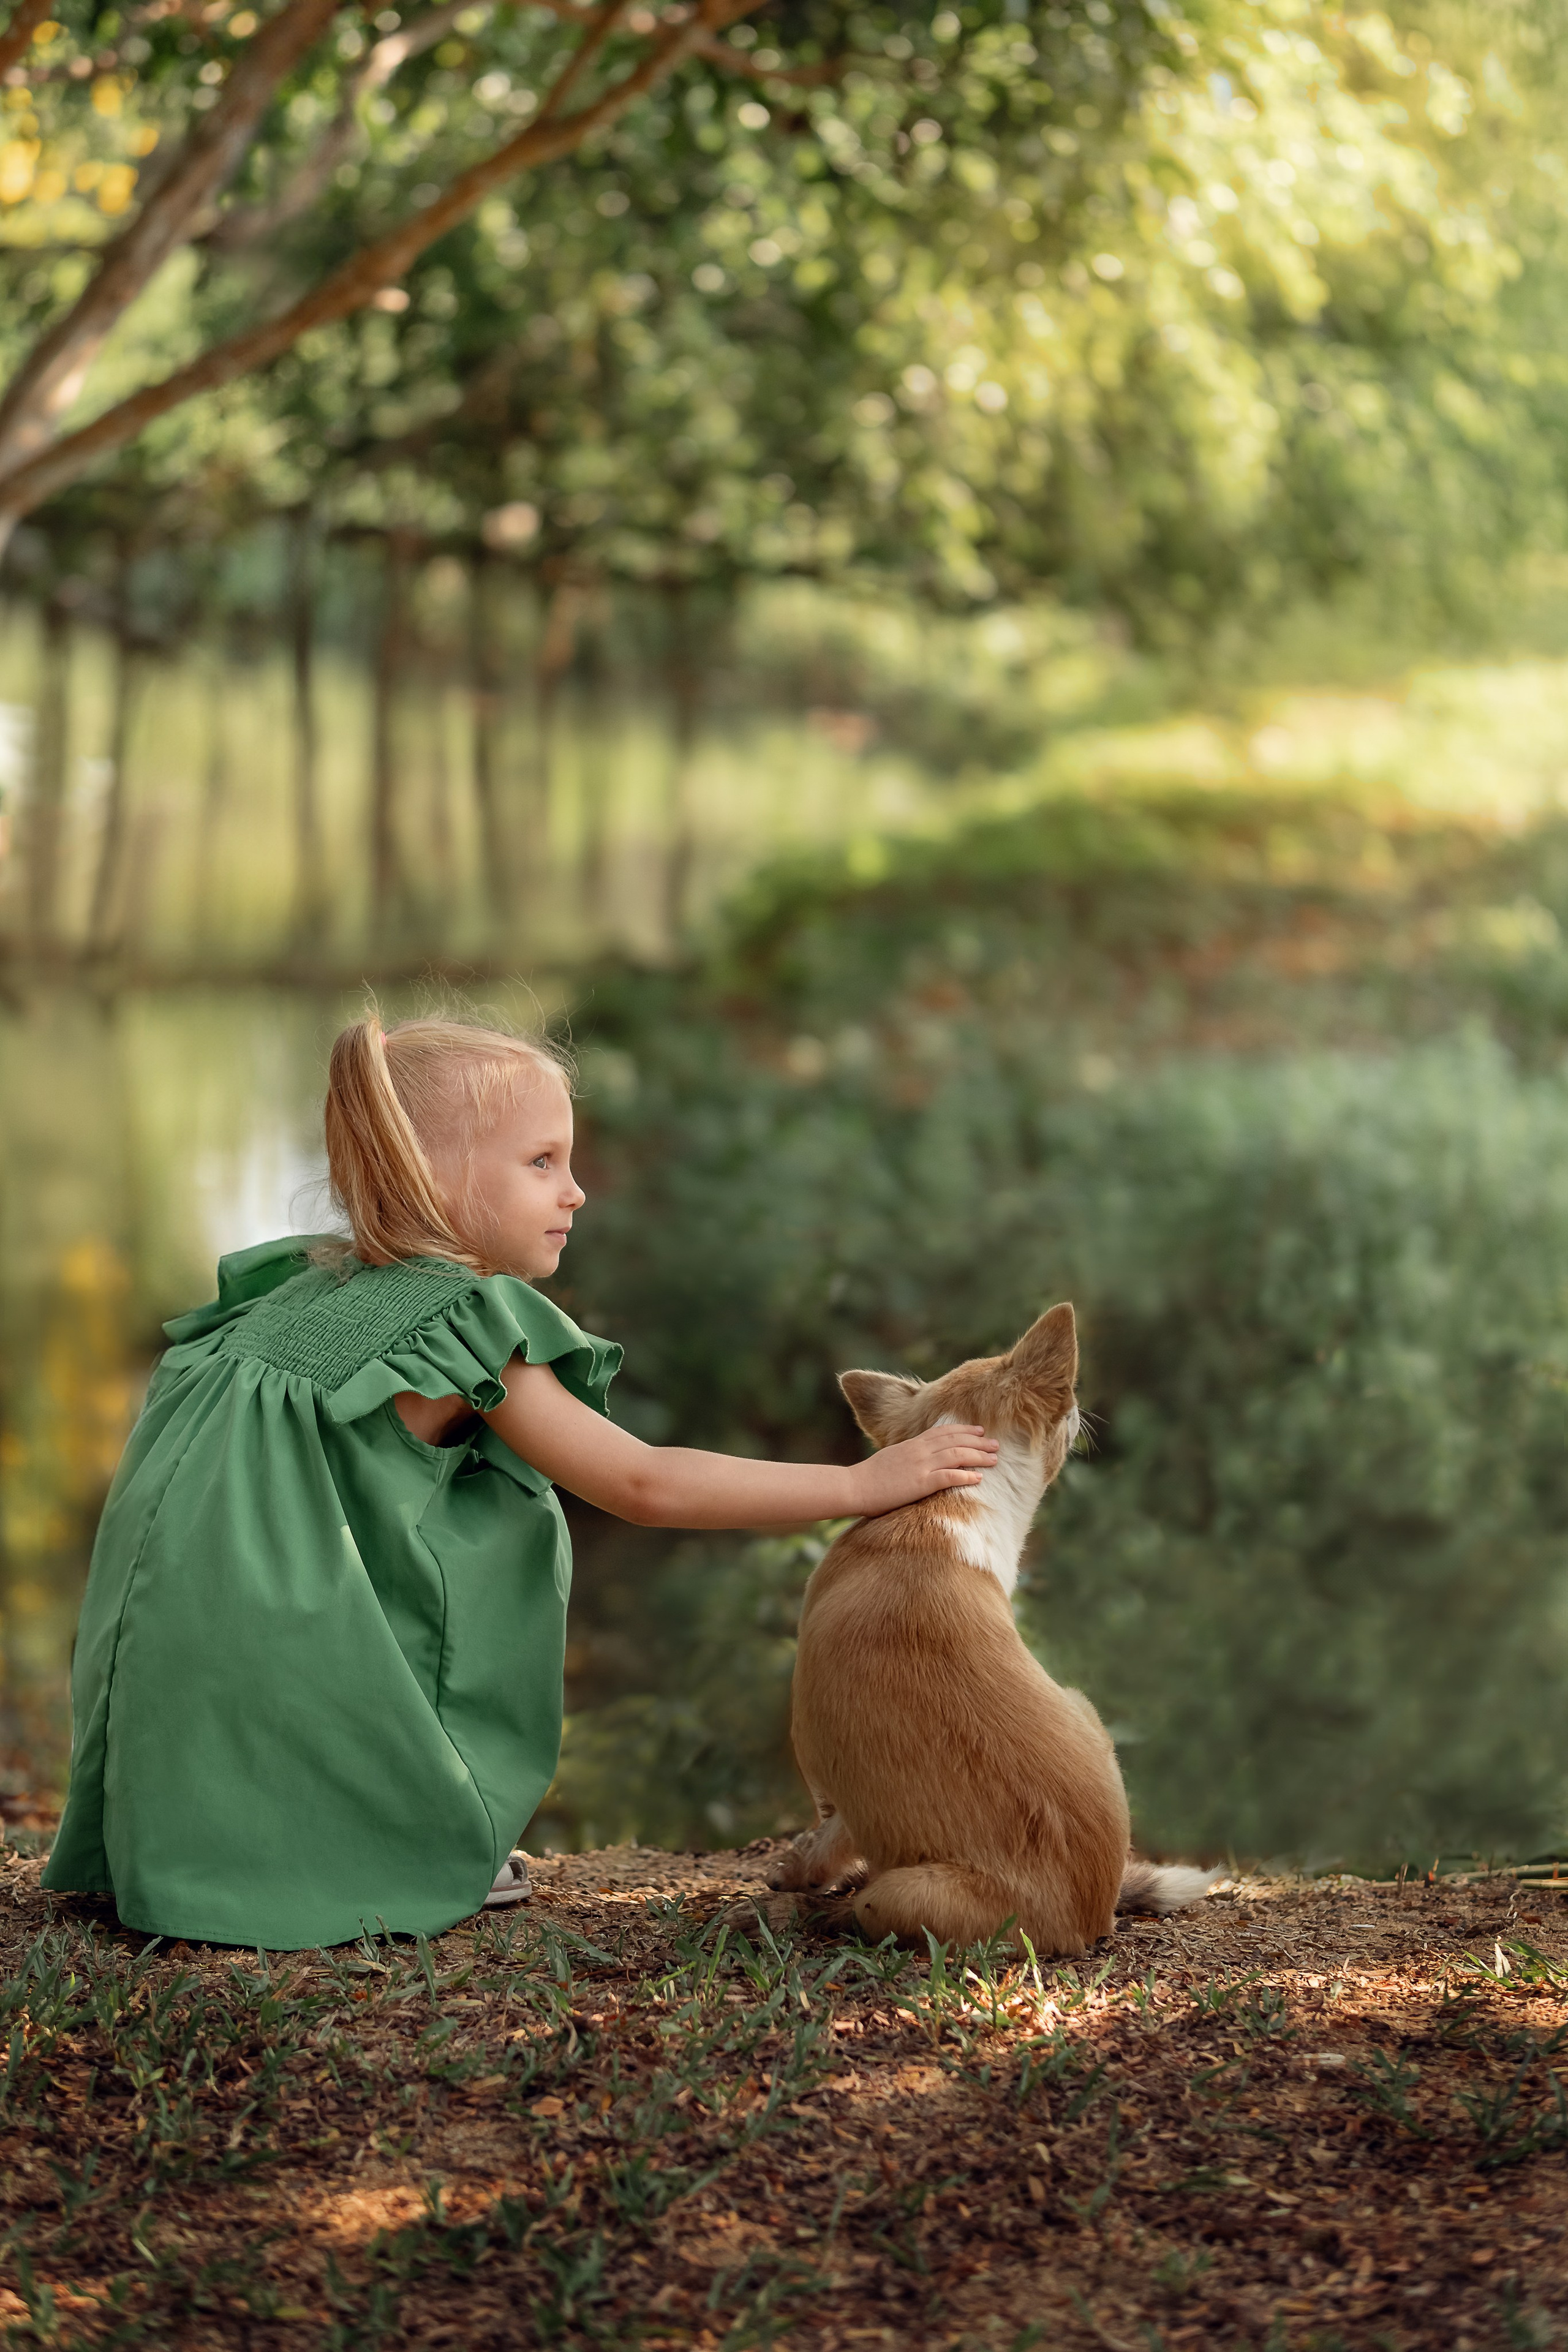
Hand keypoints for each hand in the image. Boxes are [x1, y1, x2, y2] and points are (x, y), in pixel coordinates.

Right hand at [846, 1425, 998, 1518]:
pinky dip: (965, 1476)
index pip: (943, 1431)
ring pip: (957, 1455)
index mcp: (911, 1444)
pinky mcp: (920, 1483)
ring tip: (995, 1458)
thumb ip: (908, 1456)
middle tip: (996, 1443)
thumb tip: (918, 1461)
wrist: (854, 1486)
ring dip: (978, 1455)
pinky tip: (979, 1478)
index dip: (964, 1429)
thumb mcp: (891, 1459)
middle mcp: (919, 1450)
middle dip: (978, 1440)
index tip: (980, 1430)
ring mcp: (920, 1466)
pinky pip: (948, 1477)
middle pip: (955, 1440)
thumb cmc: (868, 1478)